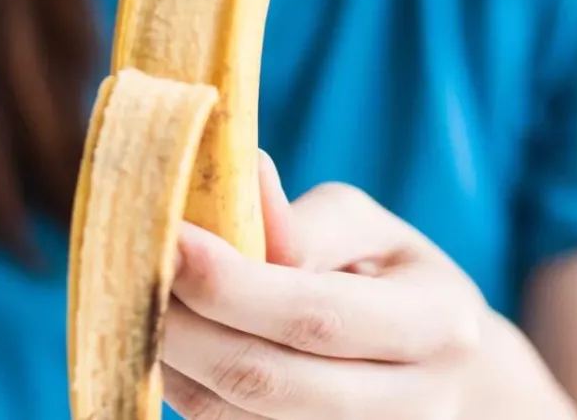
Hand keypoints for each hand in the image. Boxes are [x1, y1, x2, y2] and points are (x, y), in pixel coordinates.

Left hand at [161, 155, 485, 418]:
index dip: (230, 284)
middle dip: (182, 326)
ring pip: (237, 419)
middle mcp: (410, 403)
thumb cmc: (397, 281)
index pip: (315, 315)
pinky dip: (185, 390)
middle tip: (128, 273)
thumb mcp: (373, 230)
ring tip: (132, 304)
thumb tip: (245, 181)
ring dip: (171, 362)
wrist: (448, 376)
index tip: (168, 238)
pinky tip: (162, 346)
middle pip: (266, 379)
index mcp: (435, 325)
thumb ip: (306, 221)